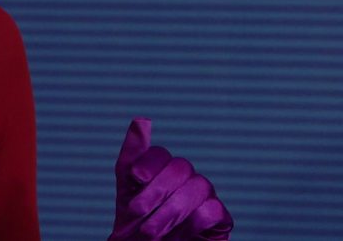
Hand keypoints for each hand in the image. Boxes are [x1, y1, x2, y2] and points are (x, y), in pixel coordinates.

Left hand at [109, 118, 232, 239]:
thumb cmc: (137, 224)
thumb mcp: (127, 191)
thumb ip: (131, 158)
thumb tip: (141, 120)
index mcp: (164, 169)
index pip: (160, 153)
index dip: (148, 162)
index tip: (135, 178)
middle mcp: (187, 178)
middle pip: (180, 167)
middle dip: (156, 190)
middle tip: (137, 213)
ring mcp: (207, 197)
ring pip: (198, 187)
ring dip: (169, 212)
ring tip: (150, 232)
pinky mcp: (222, 219)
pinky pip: (213, 210)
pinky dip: (191, 223)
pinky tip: (179, 235)